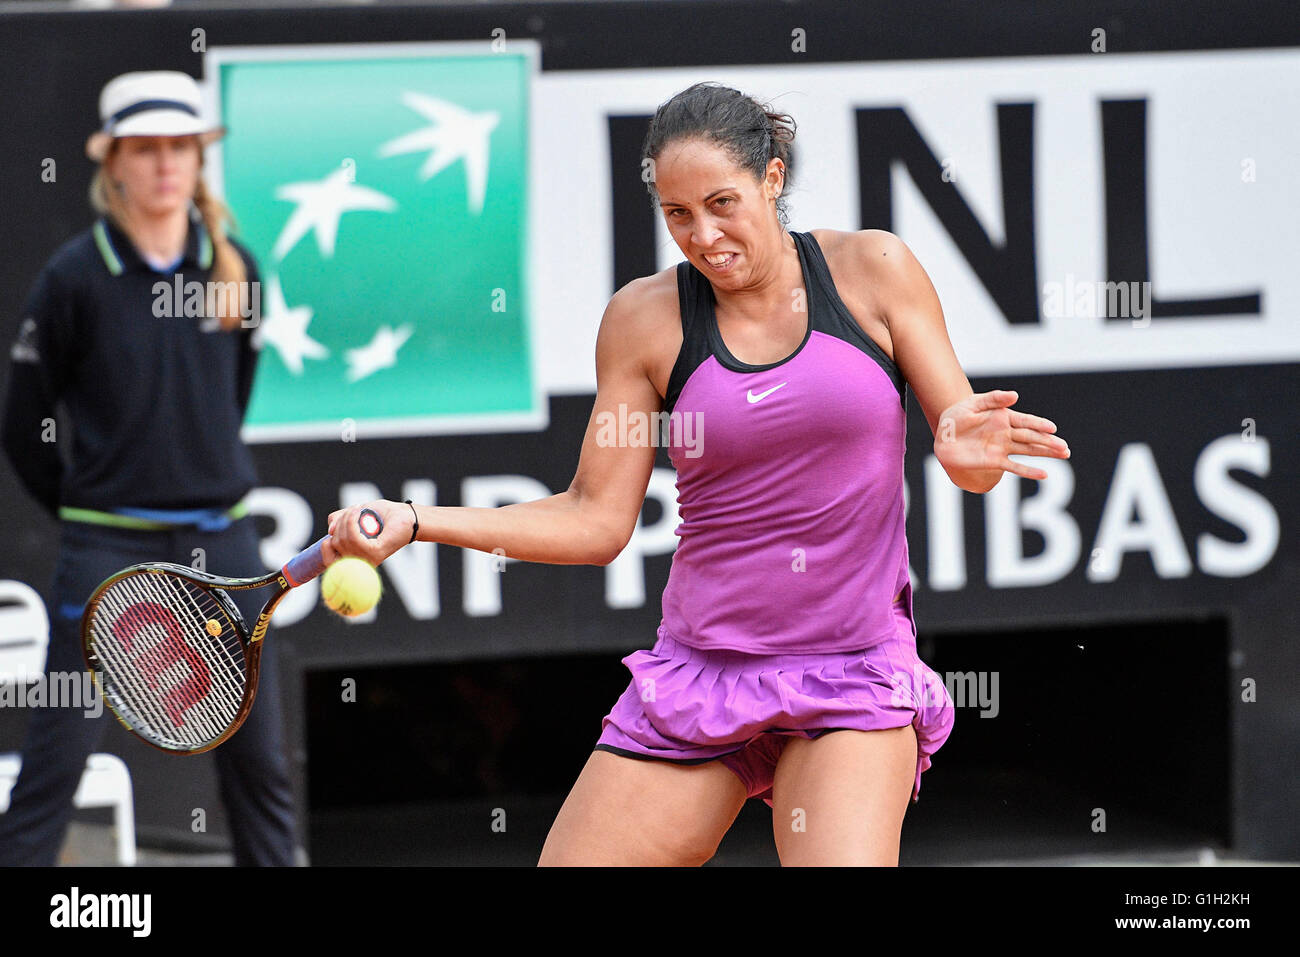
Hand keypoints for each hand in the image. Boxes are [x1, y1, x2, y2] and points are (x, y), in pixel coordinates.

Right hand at [323, 499, 415, 565]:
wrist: (406, 516)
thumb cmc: (382, 516)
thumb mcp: (354, 515)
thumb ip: (339, 520)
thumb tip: (330, 531)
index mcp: (354, 559)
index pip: (329, 562)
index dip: (325, 547)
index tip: (333, 531)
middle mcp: (360, 564)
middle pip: (334, 544)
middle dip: (340, 523)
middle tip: (353, 511)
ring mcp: (368, 559)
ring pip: (343, 540)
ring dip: (347, 519)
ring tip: (358, 509)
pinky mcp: (376, 553)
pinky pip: (354, 538)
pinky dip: (353, 521)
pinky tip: (360, 512)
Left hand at [934, 390, 1069, 480]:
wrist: (944, 435)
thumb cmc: (958, 415)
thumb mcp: (974, 403)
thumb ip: (994, 398)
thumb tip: (1015, 395)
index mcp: (1004, 416)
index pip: (1026, 420)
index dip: (1039, 424)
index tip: (1052, 428)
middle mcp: (1007, 432)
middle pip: (1032, 437)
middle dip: (1049, 442)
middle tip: (1066, 447)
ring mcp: (1002, 447)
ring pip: (1029, 451)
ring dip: (1046, 453)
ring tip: (1064, 454)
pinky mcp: (994, 461)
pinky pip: (1014, 467)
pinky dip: (1028, 471)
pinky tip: (1044, 474)